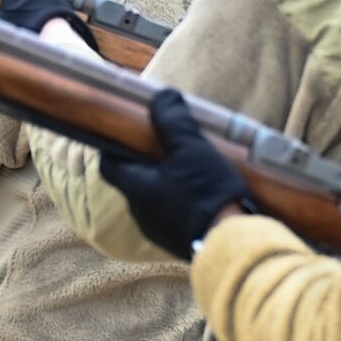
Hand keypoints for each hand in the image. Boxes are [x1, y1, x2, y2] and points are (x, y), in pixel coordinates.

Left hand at [97, 88, 252, 259]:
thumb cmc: (206, 194)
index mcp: (135, 189)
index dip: (114, 146)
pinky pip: (172, 216)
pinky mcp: (178, 243)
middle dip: (146, 163)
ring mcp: (158, 231)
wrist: (232, 245)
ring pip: (154, 199)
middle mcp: (139, 213)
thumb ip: (173, 122)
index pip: (108, 164)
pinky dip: (181, 202)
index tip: (128, 132)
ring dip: (166, 183)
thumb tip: (162, 95)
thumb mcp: (191, 149)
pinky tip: (202, 193)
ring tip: (189, 167)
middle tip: (166, 144)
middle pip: (133, 181)